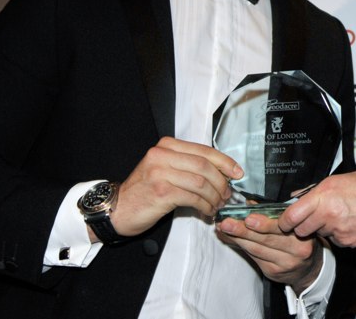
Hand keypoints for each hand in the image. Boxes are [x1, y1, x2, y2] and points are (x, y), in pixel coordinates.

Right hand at [105, 137, 241, 238]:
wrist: (118, 208)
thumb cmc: (145, 190)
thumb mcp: (164, 168)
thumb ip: (188, 165)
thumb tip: (222, 172)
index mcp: (167, 145)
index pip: (204, 150)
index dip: (224, 162)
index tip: (237, 172)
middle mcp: (162, 155)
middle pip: (205, 166)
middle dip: (221, 182)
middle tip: (228, 195)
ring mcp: (160, 172)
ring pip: (201, 182)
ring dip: (215, 196)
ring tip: (218, 205)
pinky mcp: (161, 192)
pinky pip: (193, 197)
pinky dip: (205, 205)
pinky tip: (207, 211)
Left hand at [216, 213, 322, 292]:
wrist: (309, 270)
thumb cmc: (300, 239)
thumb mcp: (296, 224)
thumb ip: (277, 213)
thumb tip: (251, 203)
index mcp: (304, 233)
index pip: (282, 227)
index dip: (264, 222)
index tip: (248, 216)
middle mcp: (297, 250)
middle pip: (266, 239)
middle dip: (244, 230)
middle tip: (227, 222)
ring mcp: (285, 263)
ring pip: (257, 249)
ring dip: (238, 238)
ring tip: (223, 229)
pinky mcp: (273, 272)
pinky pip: (254, 258)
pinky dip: (240, 247)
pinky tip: (230, 239)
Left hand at [278, 168, 355, 247]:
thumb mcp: (340, 179)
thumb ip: (315, 190)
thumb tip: (297, 197)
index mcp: (324, 193)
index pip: (291, 215)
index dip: (285, 221)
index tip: (285, 222)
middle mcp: (328, 212)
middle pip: (301, 230)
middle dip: (303, 227)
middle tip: (312, 219)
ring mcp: (338, 229)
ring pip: (319, 234)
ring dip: (323, 229)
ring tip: (340, 215)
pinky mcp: (348, 241)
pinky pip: (336, 240)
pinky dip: (339, 234)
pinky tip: (351, 222)